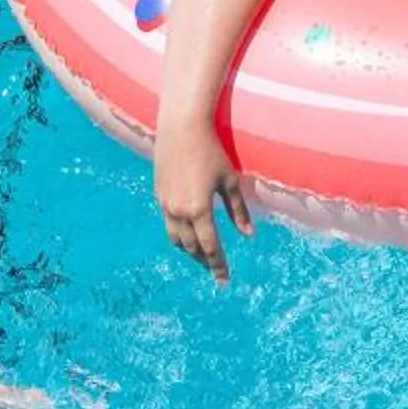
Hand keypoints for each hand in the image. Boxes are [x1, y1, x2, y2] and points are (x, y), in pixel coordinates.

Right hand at [154, 123, 252, 281]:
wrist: (181, 127)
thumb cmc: (211, 151)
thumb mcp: (229, 181)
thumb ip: (238, 210)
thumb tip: (248, 234)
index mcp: (199, 210)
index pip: (210, 247)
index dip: (218, 266)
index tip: (224, 281)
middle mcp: (178, 211)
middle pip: (191, 247)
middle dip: (204, 260)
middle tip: (215, 269)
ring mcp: (165, 203)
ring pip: (175, 238)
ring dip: (189, 249)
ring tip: (201, 254)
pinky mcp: (159, 194)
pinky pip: (168, 222)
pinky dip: (179, 233)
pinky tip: (188, 231)